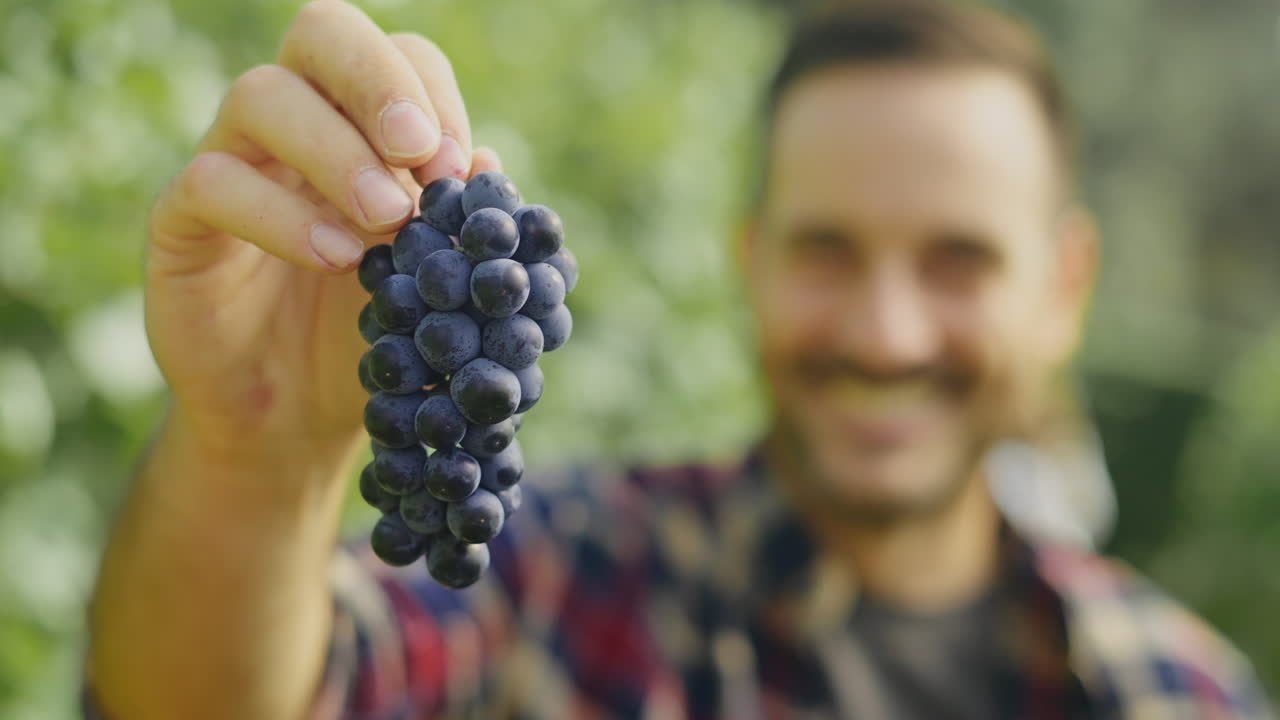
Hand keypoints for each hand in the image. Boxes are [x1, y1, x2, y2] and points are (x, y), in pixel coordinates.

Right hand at [145, 0, 500, 471]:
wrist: (301, 418)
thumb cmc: (374, 332)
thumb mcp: (435, 280)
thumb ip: (462, 225)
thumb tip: (487, 164)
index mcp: (363, 122)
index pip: (398, 56)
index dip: (431, 95)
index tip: (458, 168)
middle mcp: (294, 122)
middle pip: (322, 34)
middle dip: (379, 82)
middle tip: (419, 154)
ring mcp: (230, 160)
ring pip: (262, 97)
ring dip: (337, 154)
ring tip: (390, 222)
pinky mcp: (179, 220)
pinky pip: (212, 183)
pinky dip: (281, 216)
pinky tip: (336, 259)